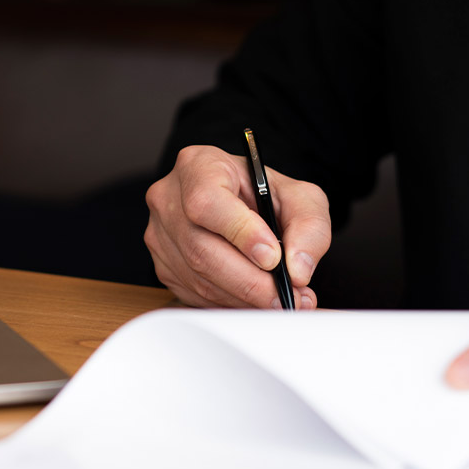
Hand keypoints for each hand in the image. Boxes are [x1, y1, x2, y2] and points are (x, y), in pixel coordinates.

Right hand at [144, 145, 330, 308]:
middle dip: (249, 281)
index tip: (273, 258)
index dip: (240, 233)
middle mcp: (170, 197)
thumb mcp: (299, 195)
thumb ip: (308, 226)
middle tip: (286, 295)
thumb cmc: (263, 193)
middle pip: (201, 248)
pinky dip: (229, 303)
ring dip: (243, 297)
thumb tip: (298, 269)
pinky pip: (193, 294)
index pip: (206, 202)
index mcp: (199, 165)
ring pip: (198, 277)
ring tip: (280, 299)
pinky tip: (254, 299)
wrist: (240, 202)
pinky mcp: (162, 264)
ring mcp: (160, 233)